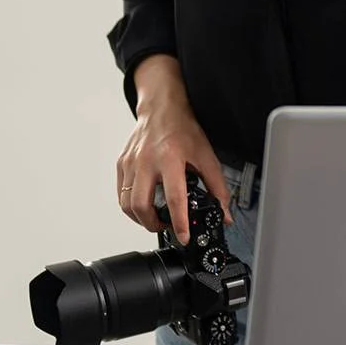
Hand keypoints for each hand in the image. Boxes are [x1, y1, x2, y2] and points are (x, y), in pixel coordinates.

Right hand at [115, 61, 232, 244]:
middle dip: (153, 225)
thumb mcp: (206, 156)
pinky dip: (131, 206)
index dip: (178, 222)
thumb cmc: (182, 129)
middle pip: (141, 206)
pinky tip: (144, 204)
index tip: (183, 236)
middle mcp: (146, 161)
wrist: (161, 108)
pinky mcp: (122, 164)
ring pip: (126, 204)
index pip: (174, 198)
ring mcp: (131, 163)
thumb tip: (224, 212)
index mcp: (170, 158)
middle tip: (165, 227)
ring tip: (154, 219)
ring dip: (140, 218)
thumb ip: (217, 187)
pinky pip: (121, 193)